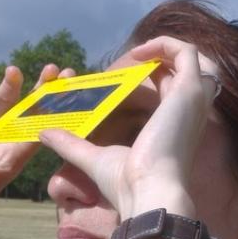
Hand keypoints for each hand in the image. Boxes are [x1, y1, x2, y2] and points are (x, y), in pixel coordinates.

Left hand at [40, 36, 219, 216]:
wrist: (147, 194)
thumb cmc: (127, 184)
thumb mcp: (94, 158)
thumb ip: (71, 144)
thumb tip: (44, 134)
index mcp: (174, 128)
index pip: (170, 90)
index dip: (149, 76)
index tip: (120, 75)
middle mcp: (189, 112)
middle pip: (183, 70)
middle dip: (157, 58)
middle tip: (130, 60)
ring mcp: (192, 100)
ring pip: (191, 57)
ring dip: (164, 47)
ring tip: (136, 53)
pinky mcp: (189, 90)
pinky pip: (186, 52)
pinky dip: (163, 44)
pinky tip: (137, 54)